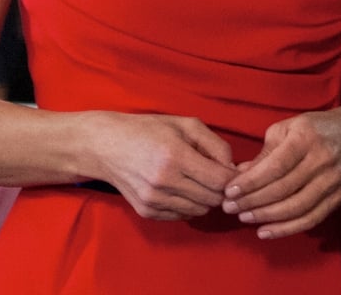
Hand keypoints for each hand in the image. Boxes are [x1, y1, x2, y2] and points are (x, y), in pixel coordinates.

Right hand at [82, 112, 236, 220]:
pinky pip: (182, 216)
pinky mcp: (147, 211)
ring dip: (204, 198)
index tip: (229, 171)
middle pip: (213, 199)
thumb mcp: (184, 125)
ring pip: (200, 210)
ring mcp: (154, 200)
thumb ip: (215, 144)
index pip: (220, 181)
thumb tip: (233, 169)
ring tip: (195, 181)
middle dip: (219, 189)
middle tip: (214, 176)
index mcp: (175, 156)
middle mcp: (164, 181)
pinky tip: (179, 189)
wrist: (106, 146)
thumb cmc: (148, 130)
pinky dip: (188, 205)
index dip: (231, 178)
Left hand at [224, 108, 340, 237]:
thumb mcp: (287, 129)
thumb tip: (238, 175)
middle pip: (284, 188)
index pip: (275, 166)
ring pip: (297, 207)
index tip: (229, 191)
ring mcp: (333, 181)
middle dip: (253, 201)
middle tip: (229, 208)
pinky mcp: (339, 198)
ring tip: (244, 218)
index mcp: (306, 138)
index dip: (251, 182)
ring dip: (267, 217)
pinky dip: (288, 229)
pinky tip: (266, 231)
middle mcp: (322, 160)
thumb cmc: (315, 129)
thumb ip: (264, 153)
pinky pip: (312, 219)